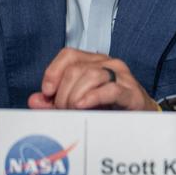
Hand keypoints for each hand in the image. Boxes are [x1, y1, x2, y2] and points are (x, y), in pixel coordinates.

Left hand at [28, 48, 157, 111]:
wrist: (141, 120)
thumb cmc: (109, 109)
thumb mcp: (77, 104)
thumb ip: (54, 102)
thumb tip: (35, 100)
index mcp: (93, 62)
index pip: (68, 55)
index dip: (53, 72)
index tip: (47, 92)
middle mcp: (107, 64)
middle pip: (75, 69)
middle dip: (63, 94)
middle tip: (64, 111)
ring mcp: (121, 76)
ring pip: (90, 75)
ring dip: (76, 97)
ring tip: (75, 112)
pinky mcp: (131, 92)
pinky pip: (110, 89)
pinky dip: (93, 97)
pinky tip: (83, 106)